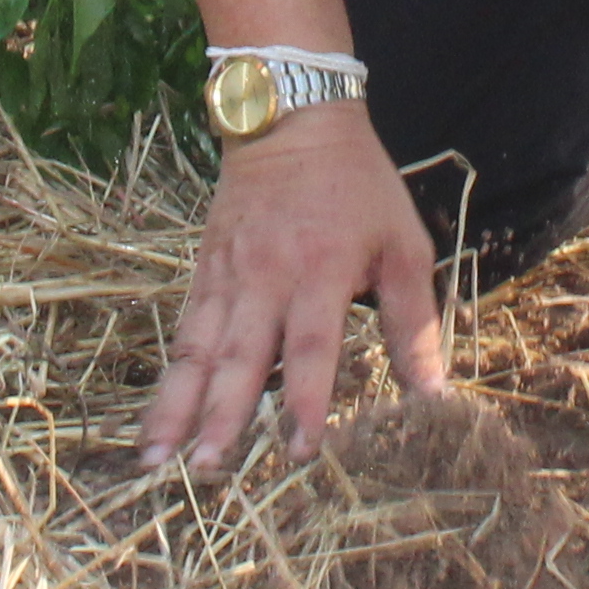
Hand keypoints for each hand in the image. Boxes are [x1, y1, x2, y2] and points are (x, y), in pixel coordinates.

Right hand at [136, 104, 446, 469]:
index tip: (302, 449)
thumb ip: (415, 322)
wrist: (292, 118)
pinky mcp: (206, 270)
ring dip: (177, 405)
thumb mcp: (404, 245)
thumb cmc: (359, 185)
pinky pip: (186, 328)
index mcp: (322, 271)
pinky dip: (171, 374)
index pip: (312, 346)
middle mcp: (267, 278)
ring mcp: (229, 275)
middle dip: (221, 415)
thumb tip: (432, 393)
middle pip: (241, 356)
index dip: (308, 399)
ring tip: (156, 457)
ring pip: (198, 348)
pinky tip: (156, 414)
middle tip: (207, 469)